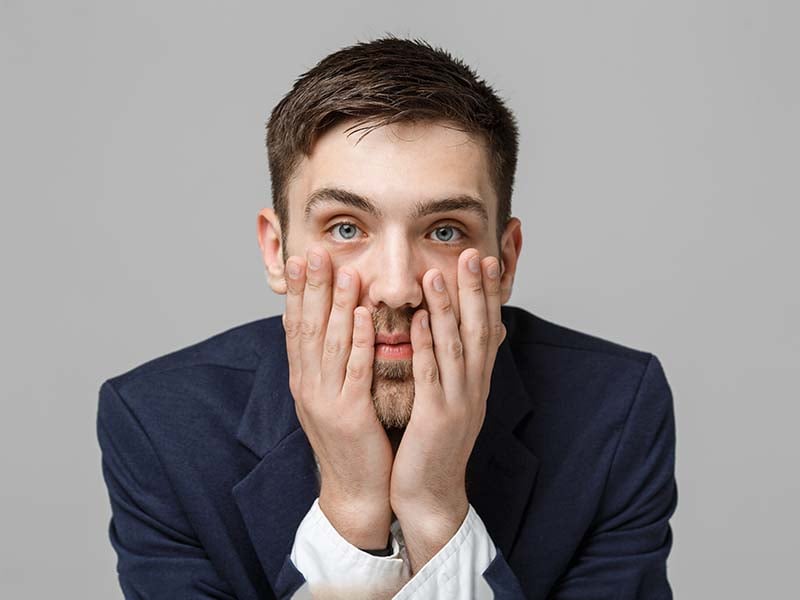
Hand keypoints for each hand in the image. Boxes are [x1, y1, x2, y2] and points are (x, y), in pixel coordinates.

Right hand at [283, 245, 393, 548]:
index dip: (298, 293)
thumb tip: (329, 325)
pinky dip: (360, 342)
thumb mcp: (331, 396)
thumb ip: (329, 363)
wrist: (355, 490)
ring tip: (345, 274)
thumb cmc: (350, 439)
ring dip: (338, 307)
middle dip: (312, 289)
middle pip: (308, 328)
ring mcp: (326, 401)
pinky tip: (366, 318)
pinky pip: (355, 372)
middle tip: (315, 253)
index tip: (301, 259)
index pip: (296, 327)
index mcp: (303, 380)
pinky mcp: (350, 416)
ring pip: (331, 345)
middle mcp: (308, 386)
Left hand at [390, 248, 505, 572]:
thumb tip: (470, 333)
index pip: (487, 328)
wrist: (431, 494)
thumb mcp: (452, 400)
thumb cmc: (433, 445)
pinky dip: (425, 347)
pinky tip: (417, 322)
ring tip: (439, 275)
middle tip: (473, 253)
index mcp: (476, 382)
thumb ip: (458, 367)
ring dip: (447, 311)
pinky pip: (430, 377)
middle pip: (478, 330)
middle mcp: (473, 388)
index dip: (487, 293)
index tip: (484, 259)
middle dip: (476, 291)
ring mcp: (458, 403)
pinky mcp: (436, 419)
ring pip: (455, 348)